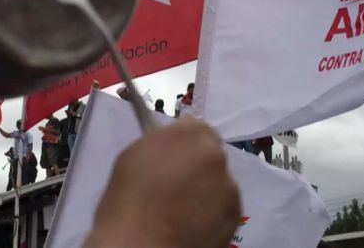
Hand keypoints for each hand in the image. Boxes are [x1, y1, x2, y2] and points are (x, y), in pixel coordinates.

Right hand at [84, 118, 239, 247]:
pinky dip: (213, 212)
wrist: (140, 245)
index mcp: (187, 135)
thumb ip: (159, 145)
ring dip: (207, 189)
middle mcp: (214, 156)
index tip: (172, 158)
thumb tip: (170, 149)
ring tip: (184, 210)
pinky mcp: (236, 215)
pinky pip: (225, 206)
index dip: (183, 144)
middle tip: (176, 185)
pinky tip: (193, 224)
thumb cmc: (127, 201)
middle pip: (210, 153)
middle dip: (197, 165)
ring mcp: (229, 187)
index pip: (195, 127)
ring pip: (220, 181)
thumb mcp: (133, 157)